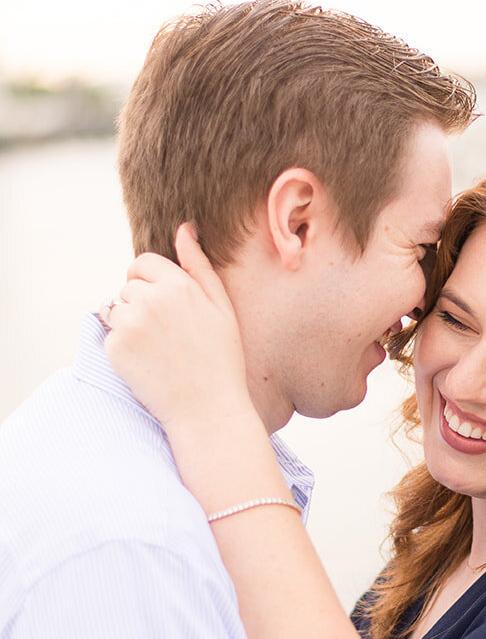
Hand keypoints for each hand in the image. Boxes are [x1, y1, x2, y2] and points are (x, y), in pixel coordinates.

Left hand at [103, 223, 248, 432]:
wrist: (208, 409)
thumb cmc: (221, 359)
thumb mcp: (221, 307)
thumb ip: (199, 265)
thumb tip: (184, 229)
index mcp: (178, 285)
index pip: (142, 263)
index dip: (150, 282)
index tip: (165, 306)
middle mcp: (150, 299)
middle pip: (128, 287)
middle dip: (141, 304)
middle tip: (168, 335)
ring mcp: (130, 323)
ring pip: (116, 309)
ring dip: (130, 324)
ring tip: (158, 349)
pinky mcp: (115, 347)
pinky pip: (111, 335)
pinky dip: (123, 347)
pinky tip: (148, 363)